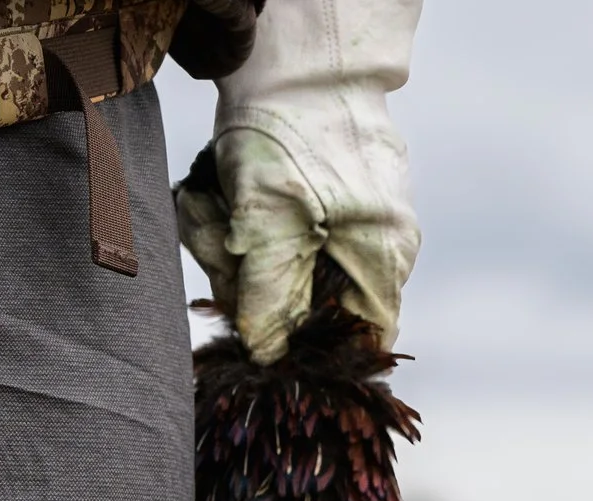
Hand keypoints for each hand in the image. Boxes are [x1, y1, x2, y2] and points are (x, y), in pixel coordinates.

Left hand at [175, 0, 423, 362]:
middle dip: (254, 281)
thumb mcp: (265, 218)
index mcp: (382, 258)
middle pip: (317, 305)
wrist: (295, 54)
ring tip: (210, 207)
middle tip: (216, 239)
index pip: (364, 338)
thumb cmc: (284, 130)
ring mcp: (362, 219)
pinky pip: (288, 233)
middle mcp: (382, 245)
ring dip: (238, 249)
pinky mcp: (335, 197)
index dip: (313, 347)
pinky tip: (221, 198)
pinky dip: (247, 223)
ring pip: (292, 267)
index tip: (260, 332)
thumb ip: (268, 292)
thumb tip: (266, 354)